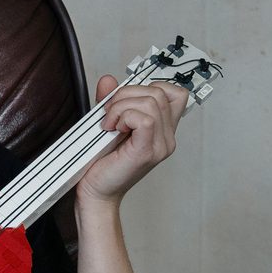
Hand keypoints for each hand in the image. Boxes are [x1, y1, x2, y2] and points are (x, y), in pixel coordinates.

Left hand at [75, 74, 190, 206]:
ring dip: (123, 105)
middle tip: (110, 113)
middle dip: (128, 94)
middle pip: (160, 92)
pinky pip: (144, 118)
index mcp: (162, 130)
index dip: (151, 87)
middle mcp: (166, 138)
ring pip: (152, 101)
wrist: (95, 192)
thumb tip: (109, 80)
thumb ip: (111, 100)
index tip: (127, 101)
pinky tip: (114, 128)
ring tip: (110, 123)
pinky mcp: (147, 151)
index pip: (176, 94)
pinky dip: (124, 116)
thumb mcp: (108, 123)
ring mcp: (160, 145)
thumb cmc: (102, 163)